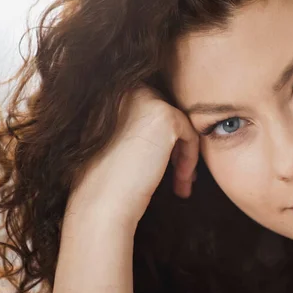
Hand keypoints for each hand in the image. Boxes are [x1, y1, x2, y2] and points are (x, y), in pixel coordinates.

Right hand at [67, 86, 198, 223]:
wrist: (102, 203)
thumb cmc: (105, 183)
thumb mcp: (116, 144)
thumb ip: (135, 127)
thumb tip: (166, 131)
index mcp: (109, 95)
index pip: (150, 109)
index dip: (161, 140)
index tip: (165, 167)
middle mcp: (125, 90)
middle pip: (167, 115)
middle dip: (175, 147)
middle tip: (179, 176)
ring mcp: (144, 99)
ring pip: (180, 125)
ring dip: (184, 156)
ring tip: (181, 184)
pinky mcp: (165, 115)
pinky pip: (190, 134)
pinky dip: (190, 159)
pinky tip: (181, 182)